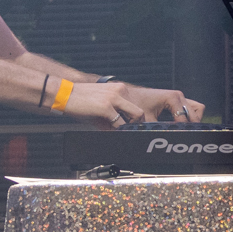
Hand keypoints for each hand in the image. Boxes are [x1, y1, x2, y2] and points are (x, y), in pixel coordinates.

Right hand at [74, 81, 203, 127]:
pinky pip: (118, 123)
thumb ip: (118, 120)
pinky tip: (111, 133)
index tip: (169, 129)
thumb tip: (130, 138)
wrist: (63, 95)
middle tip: (159, 140)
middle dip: (151, 126)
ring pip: (135, 117)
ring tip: (125, 134)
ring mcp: (115, 98)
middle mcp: (123, 92)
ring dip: (131, 129)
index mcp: (124, 91)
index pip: (143, 105)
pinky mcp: (106, 106)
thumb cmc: (83, 106)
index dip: (154, 117)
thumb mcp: (104, 111)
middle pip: (143, 113)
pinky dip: (117, 130)